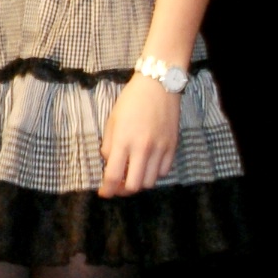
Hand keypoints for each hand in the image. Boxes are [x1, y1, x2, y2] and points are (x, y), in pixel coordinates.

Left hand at [98, 75, 182, 196]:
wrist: (158, 85)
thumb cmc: (131, 101)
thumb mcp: (112, 121)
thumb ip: (110, 146)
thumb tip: (110, 164)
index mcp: (124, 141)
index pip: (114, 176)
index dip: (107, 189)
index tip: (104, 193)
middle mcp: (143, 148)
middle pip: (133, 186)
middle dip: (123, 191)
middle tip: (118, 186)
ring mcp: (160, 149)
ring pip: (150, 182)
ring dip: (139, 183)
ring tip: (132, 175)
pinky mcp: (173, 147)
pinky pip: (164, 172)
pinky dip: (154, 174)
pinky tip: (147, 165)